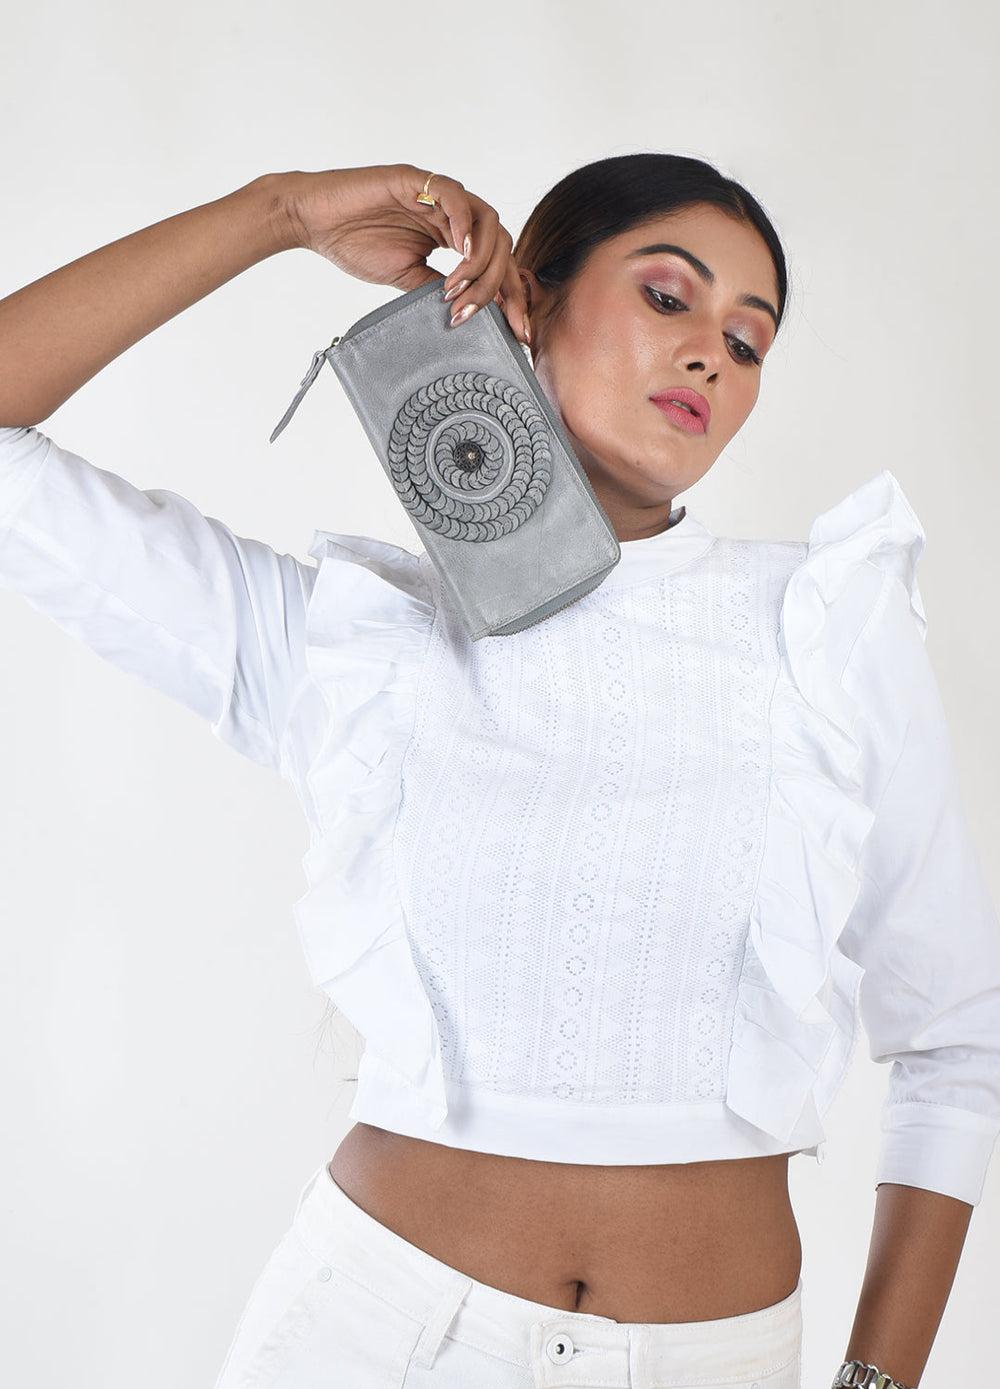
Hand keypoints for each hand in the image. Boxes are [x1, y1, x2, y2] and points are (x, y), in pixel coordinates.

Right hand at [282, 164, 529, 343]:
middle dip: (508, 286)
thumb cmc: (353, 243)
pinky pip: (455, 197)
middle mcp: (451, 214)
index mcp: (451, 236)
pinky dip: (464, 226)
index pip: (495, 264)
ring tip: (461, 290)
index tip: (517, 332)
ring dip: (482, 262)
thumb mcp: (405, 278)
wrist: (314, 221)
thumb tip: (468, 315)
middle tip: (505, 320)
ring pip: (486, 223)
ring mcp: (437, 195)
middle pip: (501, 245)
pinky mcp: (417, 180)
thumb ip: (437, 289)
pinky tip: (460, 253)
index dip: (510, 297)